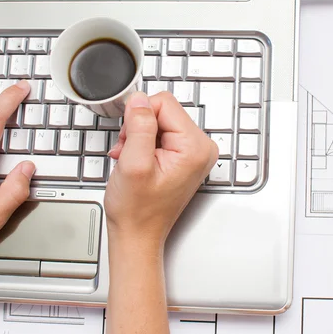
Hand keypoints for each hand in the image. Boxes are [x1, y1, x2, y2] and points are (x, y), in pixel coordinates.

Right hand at [106, 91, 217, 246]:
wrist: (138, 234)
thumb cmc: (138, 211)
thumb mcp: (133, 164)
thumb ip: (139, 126)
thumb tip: (140, 99)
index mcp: (195, 147)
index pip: (164, 103)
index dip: (140, 118)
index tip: (132, 141)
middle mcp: (201, 147)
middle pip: (162, 111)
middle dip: (139, 129)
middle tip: (131, 154)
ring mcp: (193, 152)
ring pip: (158, 121)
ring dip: (139, 137)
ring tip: (133, 161)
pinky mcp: (184, 156)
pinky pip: (160, 133)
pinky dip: (143, 144)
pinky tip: (137, 162)